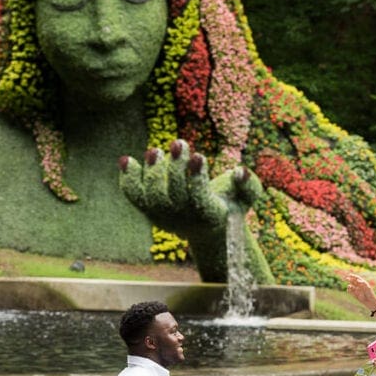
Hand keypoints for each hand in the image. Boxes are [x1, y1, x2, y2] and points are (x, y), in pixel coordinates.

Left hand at [120, 140, 264, 281]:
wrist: (210, 232)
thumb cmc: (231, 206)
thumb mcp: (247, 197)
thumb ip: (249, 185)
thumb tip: (240, 171)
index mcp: (209, 216)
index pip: (198, 198)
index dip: (196, 178)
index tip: (198, 155)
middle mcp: (183, 220)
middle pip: (173, 197)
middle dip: (175, 169)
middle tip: (178, 143)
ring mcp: (164, 218)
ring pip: (152, 197)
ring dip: (152, 173)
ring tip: (155, 150)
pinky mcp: (150, 212)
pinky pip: (135, 197)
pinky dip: (128, 179)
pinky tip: (126, 160)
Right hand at [343, 272, 375, 309]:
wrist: (370, 301)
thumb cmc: (370, 293)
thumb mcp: (367, 287)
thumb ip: (362, 283)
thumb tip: (357, 279)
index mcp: (362, 283)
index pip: (356, 278)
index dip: (353, 276)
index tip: (350, 275)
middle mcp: (358, 286)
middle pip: (352, 281)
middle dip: (349, 279)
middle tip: (346, 278)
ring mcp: (356, 290)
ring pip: (350, 286)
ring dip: (349, 285)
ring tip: (350, 286)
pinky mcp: (354, 295)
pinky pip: (350, 291)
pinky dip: (349, 290)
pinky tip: (349, 290)